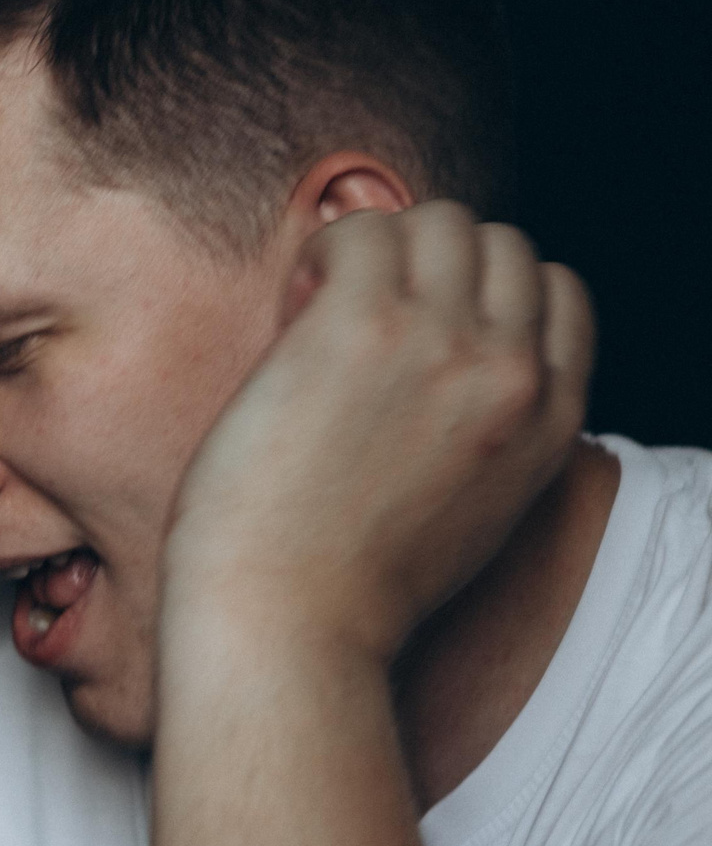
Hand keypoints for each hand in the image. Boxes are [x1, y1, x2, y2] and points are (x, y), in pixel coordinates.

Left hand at [166, 202, 594, 663]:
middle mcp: (513, 373)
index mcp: (550, 421)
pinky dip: (324, 253)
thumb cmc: (347, 586)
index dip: (482, 291)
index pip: (557, 293)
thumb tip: (449, 378)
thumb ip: (490, 437)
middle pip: (500, 245)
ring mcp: (445, 342)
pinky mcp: (365, 325)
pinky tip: (294, 308)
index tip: (417, 328)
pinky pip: (361, 230)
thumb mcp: (472, 513)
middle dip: (427, 263)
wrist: (288, 623)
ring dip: (375, 249)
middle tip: (355, 321)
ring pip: (439, 222)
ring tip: (319, 314)